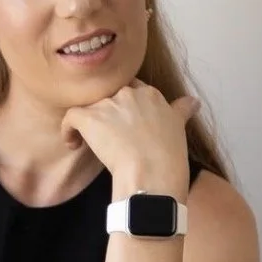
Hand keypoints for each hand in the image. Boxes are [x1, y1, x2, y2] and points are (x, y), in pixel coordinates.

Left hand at [61, 78, 199, 176]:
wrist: (152, 172)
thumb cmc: (168, 156)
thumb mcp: (179, 127)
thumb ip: (181, 110)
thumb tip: (193, 102)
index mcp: (150, 94)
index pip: (130, 90)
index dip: (122, 107)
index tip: (120, 125)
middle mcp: (128, 93)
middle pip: (107, 96)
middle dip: (103, 114)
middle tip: (105, 136)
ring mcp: (108, 104)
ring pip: (87, 106)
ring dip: (86, 124)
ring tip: (87, 143)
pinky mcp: (90, 118)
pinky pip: (70, 117)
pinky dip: (69, 131)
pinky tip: (73, 144)